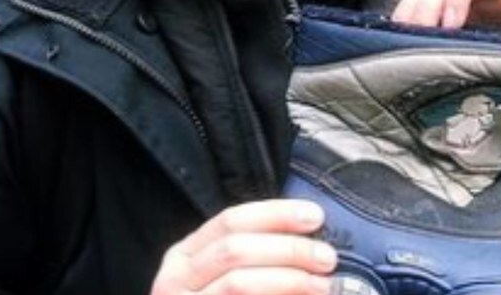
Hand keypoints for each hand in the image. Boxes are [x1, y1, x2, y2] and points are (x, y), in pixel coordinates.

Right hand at [151, 199, 335, 294]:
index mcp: (185, 255)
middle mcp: (173, 280)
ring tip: (324, 285)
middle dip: (287, 249)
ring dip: (288, 280)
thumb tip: (313, 236)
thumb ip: (260, 256)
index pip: (231, 221)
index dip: (275, 214)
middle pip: (235, 249)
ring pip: (238, 282)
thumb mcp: (232, 277)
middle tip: (327, 257)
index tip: (315, 216)